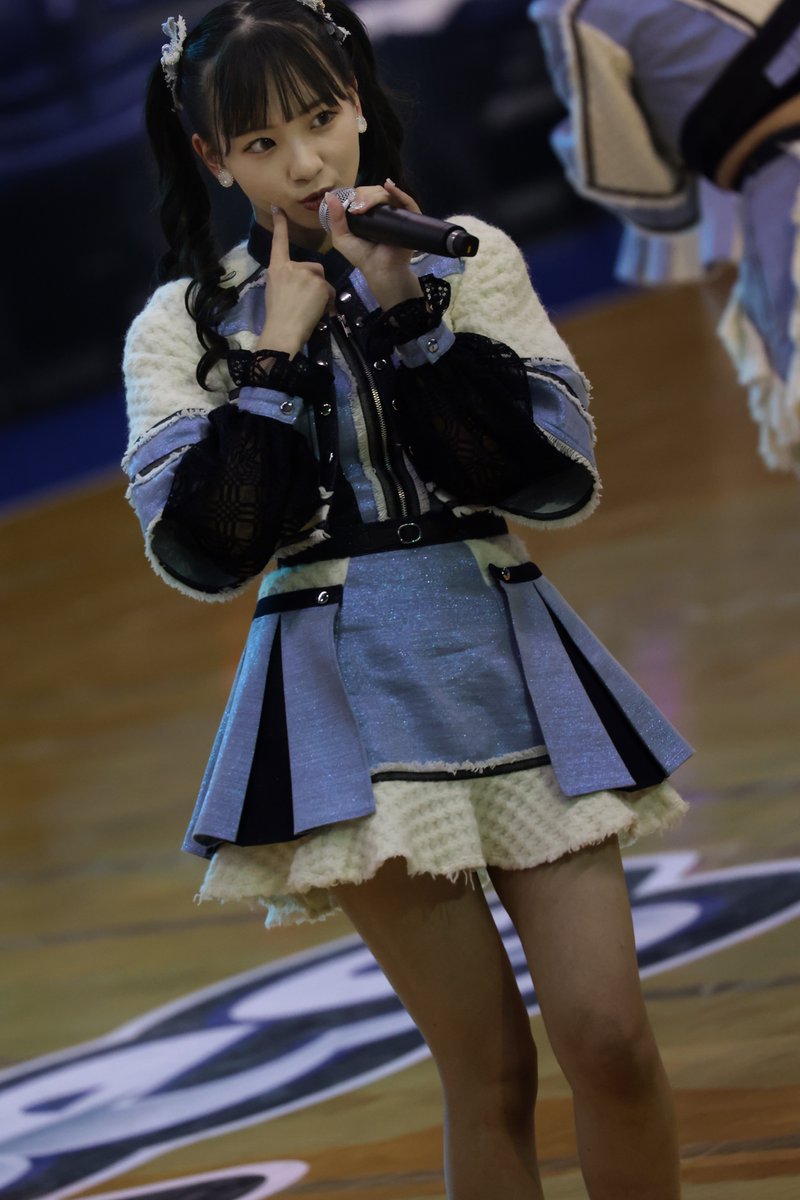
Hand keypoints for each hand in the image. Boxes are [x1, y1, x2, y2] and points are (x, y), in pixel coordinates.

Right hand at [257, 207, 334, 355]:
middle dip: (314, 283)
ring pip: (322, 281)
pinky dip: (326, 302)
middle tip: (304, 302)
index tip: (279, 208)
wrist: (284, 330)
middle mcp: (292, 266)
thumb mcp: (275, 290)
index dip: (280, 224)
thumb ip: (287, 278)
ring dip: (321, 293)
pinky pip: (329, 291)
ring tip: (310, 309)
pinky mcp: (320, 283)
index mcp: (277, 267)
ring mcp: (307, 273)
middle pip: (313, 268)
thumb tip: (297, 278)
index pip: (279, 241)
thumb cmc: (277, 315)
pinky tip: (317, 311)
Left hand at [324, 179, 423, 310]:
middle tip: (358, 208)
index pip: (365, 195)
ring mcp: (397, 215)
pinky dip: (399, 192)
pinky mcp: (409, 220)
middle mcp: (384, 212)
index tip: (351, 204)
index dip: (358, 195)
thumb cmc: (362, 256)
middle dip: (365, 195)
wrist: (380, 270)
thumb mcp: (342, 238)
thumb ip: (335, 218)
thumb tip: (329, 195)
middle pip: (376, 192)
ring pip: (388, 195)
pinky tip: (389, 187)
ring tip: (365, 206)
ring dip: (375, 195)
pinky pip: (407, 202)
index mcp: (369, 215)